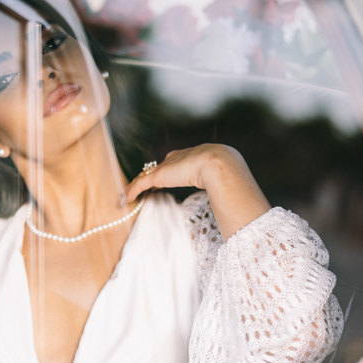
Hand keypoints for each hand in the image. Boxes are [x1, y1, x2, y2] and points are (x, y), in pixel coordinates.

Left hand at [125, 144, 270, 240]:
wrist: (220, 165)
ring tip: (128, 195)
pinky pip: (141, 183)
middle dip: (151, 176)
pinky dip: (132, 191)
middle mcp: (178, 158)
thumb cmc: (228, 174)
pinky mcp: (160, 175)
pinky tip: (126, 199)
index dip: (168, 172)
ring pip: (146, 175)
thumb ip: (223, 190)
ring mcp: (168, 166)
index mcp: (194, 156)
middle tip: (142, 187)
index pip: (176, 163)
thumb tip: (236, 206)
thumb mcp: (224, 180)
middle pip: (159, 167)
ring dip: (137, 185)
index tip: (162, 181)